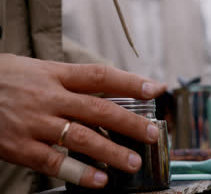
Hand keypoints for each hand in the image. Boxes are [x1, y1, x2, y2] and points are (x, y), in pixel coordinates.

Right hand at [0, 54, 165, 187]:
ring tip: (134, 162)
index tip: (156, 89)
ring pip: (81, 138)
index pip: (100, 76)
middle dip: (130, 122)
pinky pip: (54, 163)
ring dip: (111, 152)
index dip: (130, 82)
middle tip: (152, 133)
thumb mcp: (38, 69)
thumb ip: (70, 79)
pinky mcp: (19, 147)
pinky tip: (100, 180)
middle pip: (98, 110)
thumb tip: (108, 85)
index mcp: (55, 75)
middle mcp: (49, 98)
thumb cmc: (6, 79)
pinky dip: (79, 173)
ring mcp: (34, 123)